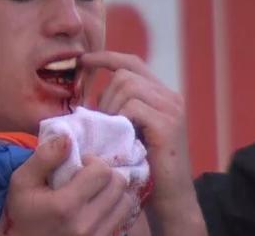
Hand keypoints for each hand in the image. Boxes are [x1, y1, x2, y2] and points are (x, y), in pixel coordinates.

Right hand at [0, 135, 137, 235]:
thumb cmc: (22, 213)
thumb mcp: (22, 181)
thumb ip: (44, 157)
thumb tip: (68, 138)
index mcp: (65, 206)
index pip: (102, 172)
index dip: (93, 161)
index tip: (80, 165)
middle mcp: (86, 223)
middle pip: (119, 184)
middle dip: (106, 173)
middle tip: (89, 175)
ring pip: (126, 201)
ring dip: (113, 190)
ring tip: (96, 190)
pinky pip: (123, 218)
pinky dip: (115, 206)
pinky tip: (99, 204)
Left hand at [81, 52, 205, 234]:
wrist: (169, 198)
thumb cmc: (142, 165)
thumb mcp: (127, 129)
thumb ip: (116, 108)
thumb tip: (89, 92)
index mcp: (160, 94)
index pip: (131, 61)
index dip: (105, 57)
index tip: (83, 60)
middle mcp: (170, 96)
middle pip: (125, 73)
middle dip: (104, 93)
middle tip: (101, 120)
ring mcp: (171, 108)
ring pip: (127, 86)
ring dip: (110, 107)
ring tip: (111, 131)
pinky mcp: (168, 124)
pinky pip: (133, 106)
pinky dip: (119, 118)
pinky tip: (121, 137)